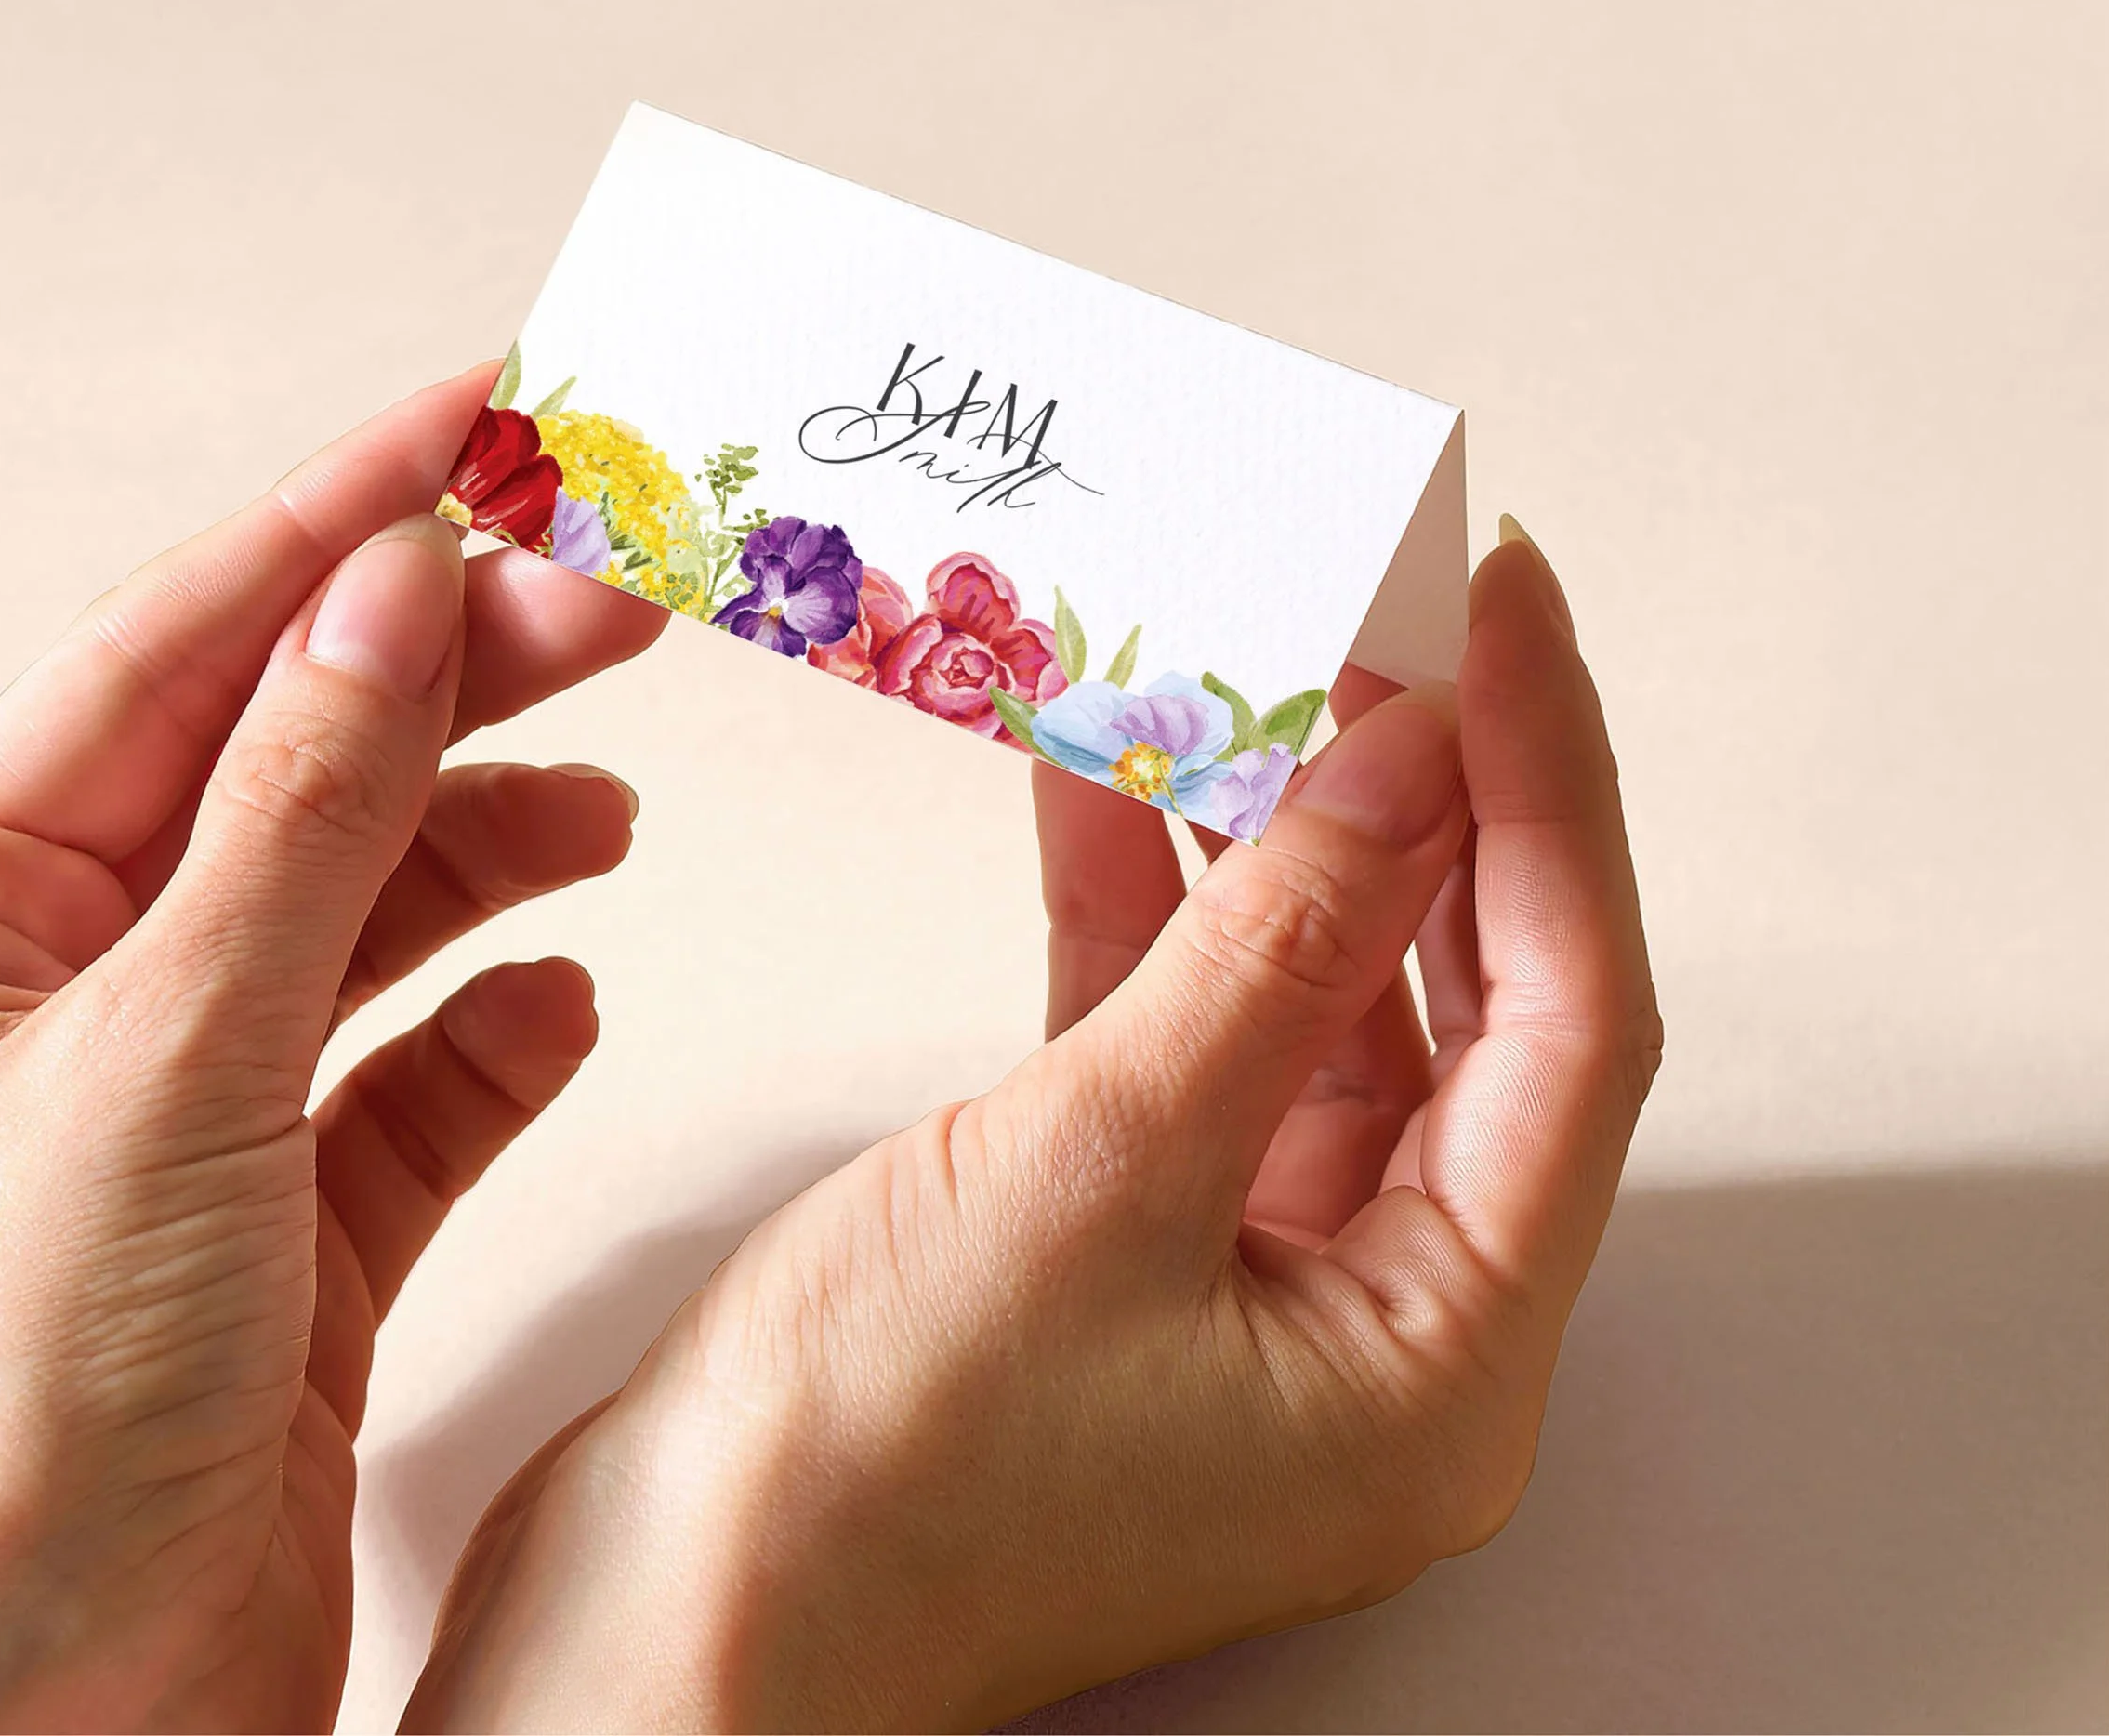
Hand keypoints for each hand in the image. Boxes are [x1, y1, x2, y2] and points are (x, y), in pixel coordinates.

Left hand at [0, 372, 663, 1730]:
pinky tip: (561, 1002)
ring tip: (606, 807)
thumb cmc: (16, 1412)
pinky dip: (497, 1031)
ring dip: (491, 844)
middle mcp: (69, 986)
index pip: (184, 643)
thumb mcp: (172, 1046)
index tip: (481, 412)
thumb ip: (303, 804)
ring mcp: (187, 1105)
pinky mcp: (290, 1228)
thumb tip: (395, 582)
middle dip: (458, 674)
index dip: (341, 513)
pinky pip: (416, 1077)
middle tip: (619, 597)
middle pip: (298, 763)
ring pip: (368, 906)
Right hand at [408, 526, 1658, 1730]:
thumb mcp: (1103, 1163)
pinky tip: (1111, 777)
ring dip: (1270, 835)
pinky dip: (1149, 909)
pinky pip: (1179, 1035)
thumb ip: (1274, 947)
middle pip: (1458, 1002)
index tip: (1507, 613)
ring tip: (1248, 657)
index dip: (1552, 793)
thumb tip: (1410, 765)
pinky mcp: (1124, 1237)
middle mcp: (1374, 1326)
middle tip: (1390, 615)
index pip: (1570, 1020)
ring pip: (1307, 1001)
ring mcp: (1244, 1281)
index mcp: (1440, 1360)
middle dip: (1423, 796)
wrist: (662, 1619)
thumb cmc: (873, 1470)